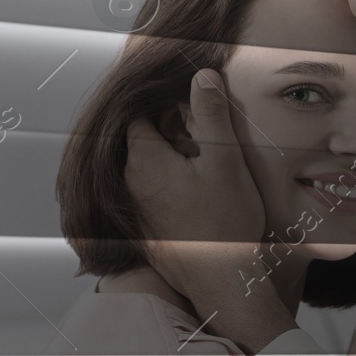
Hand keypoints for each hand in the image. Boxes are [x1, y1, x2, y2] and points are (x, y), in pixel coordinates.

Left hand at [124, 70, 266, 307]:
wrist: (219, 280)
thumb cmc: (224, 221)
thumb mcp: (225, 161)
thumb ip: (212, 115)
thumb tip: (202, 75)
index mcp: (144, 159)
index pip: (139, 115)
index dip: (163, 104)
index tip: (188, 103)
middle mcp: (130, 182)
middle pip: (140, 141)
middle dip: (167, 130)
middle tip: (202, 132)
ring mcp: (136, 208)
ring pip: (146, 169)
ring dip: (169, 160)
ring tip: (204, 162)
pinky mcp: (146, 228)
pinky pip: (151, 194)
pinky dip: (168, 186)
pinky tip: (197, 194)